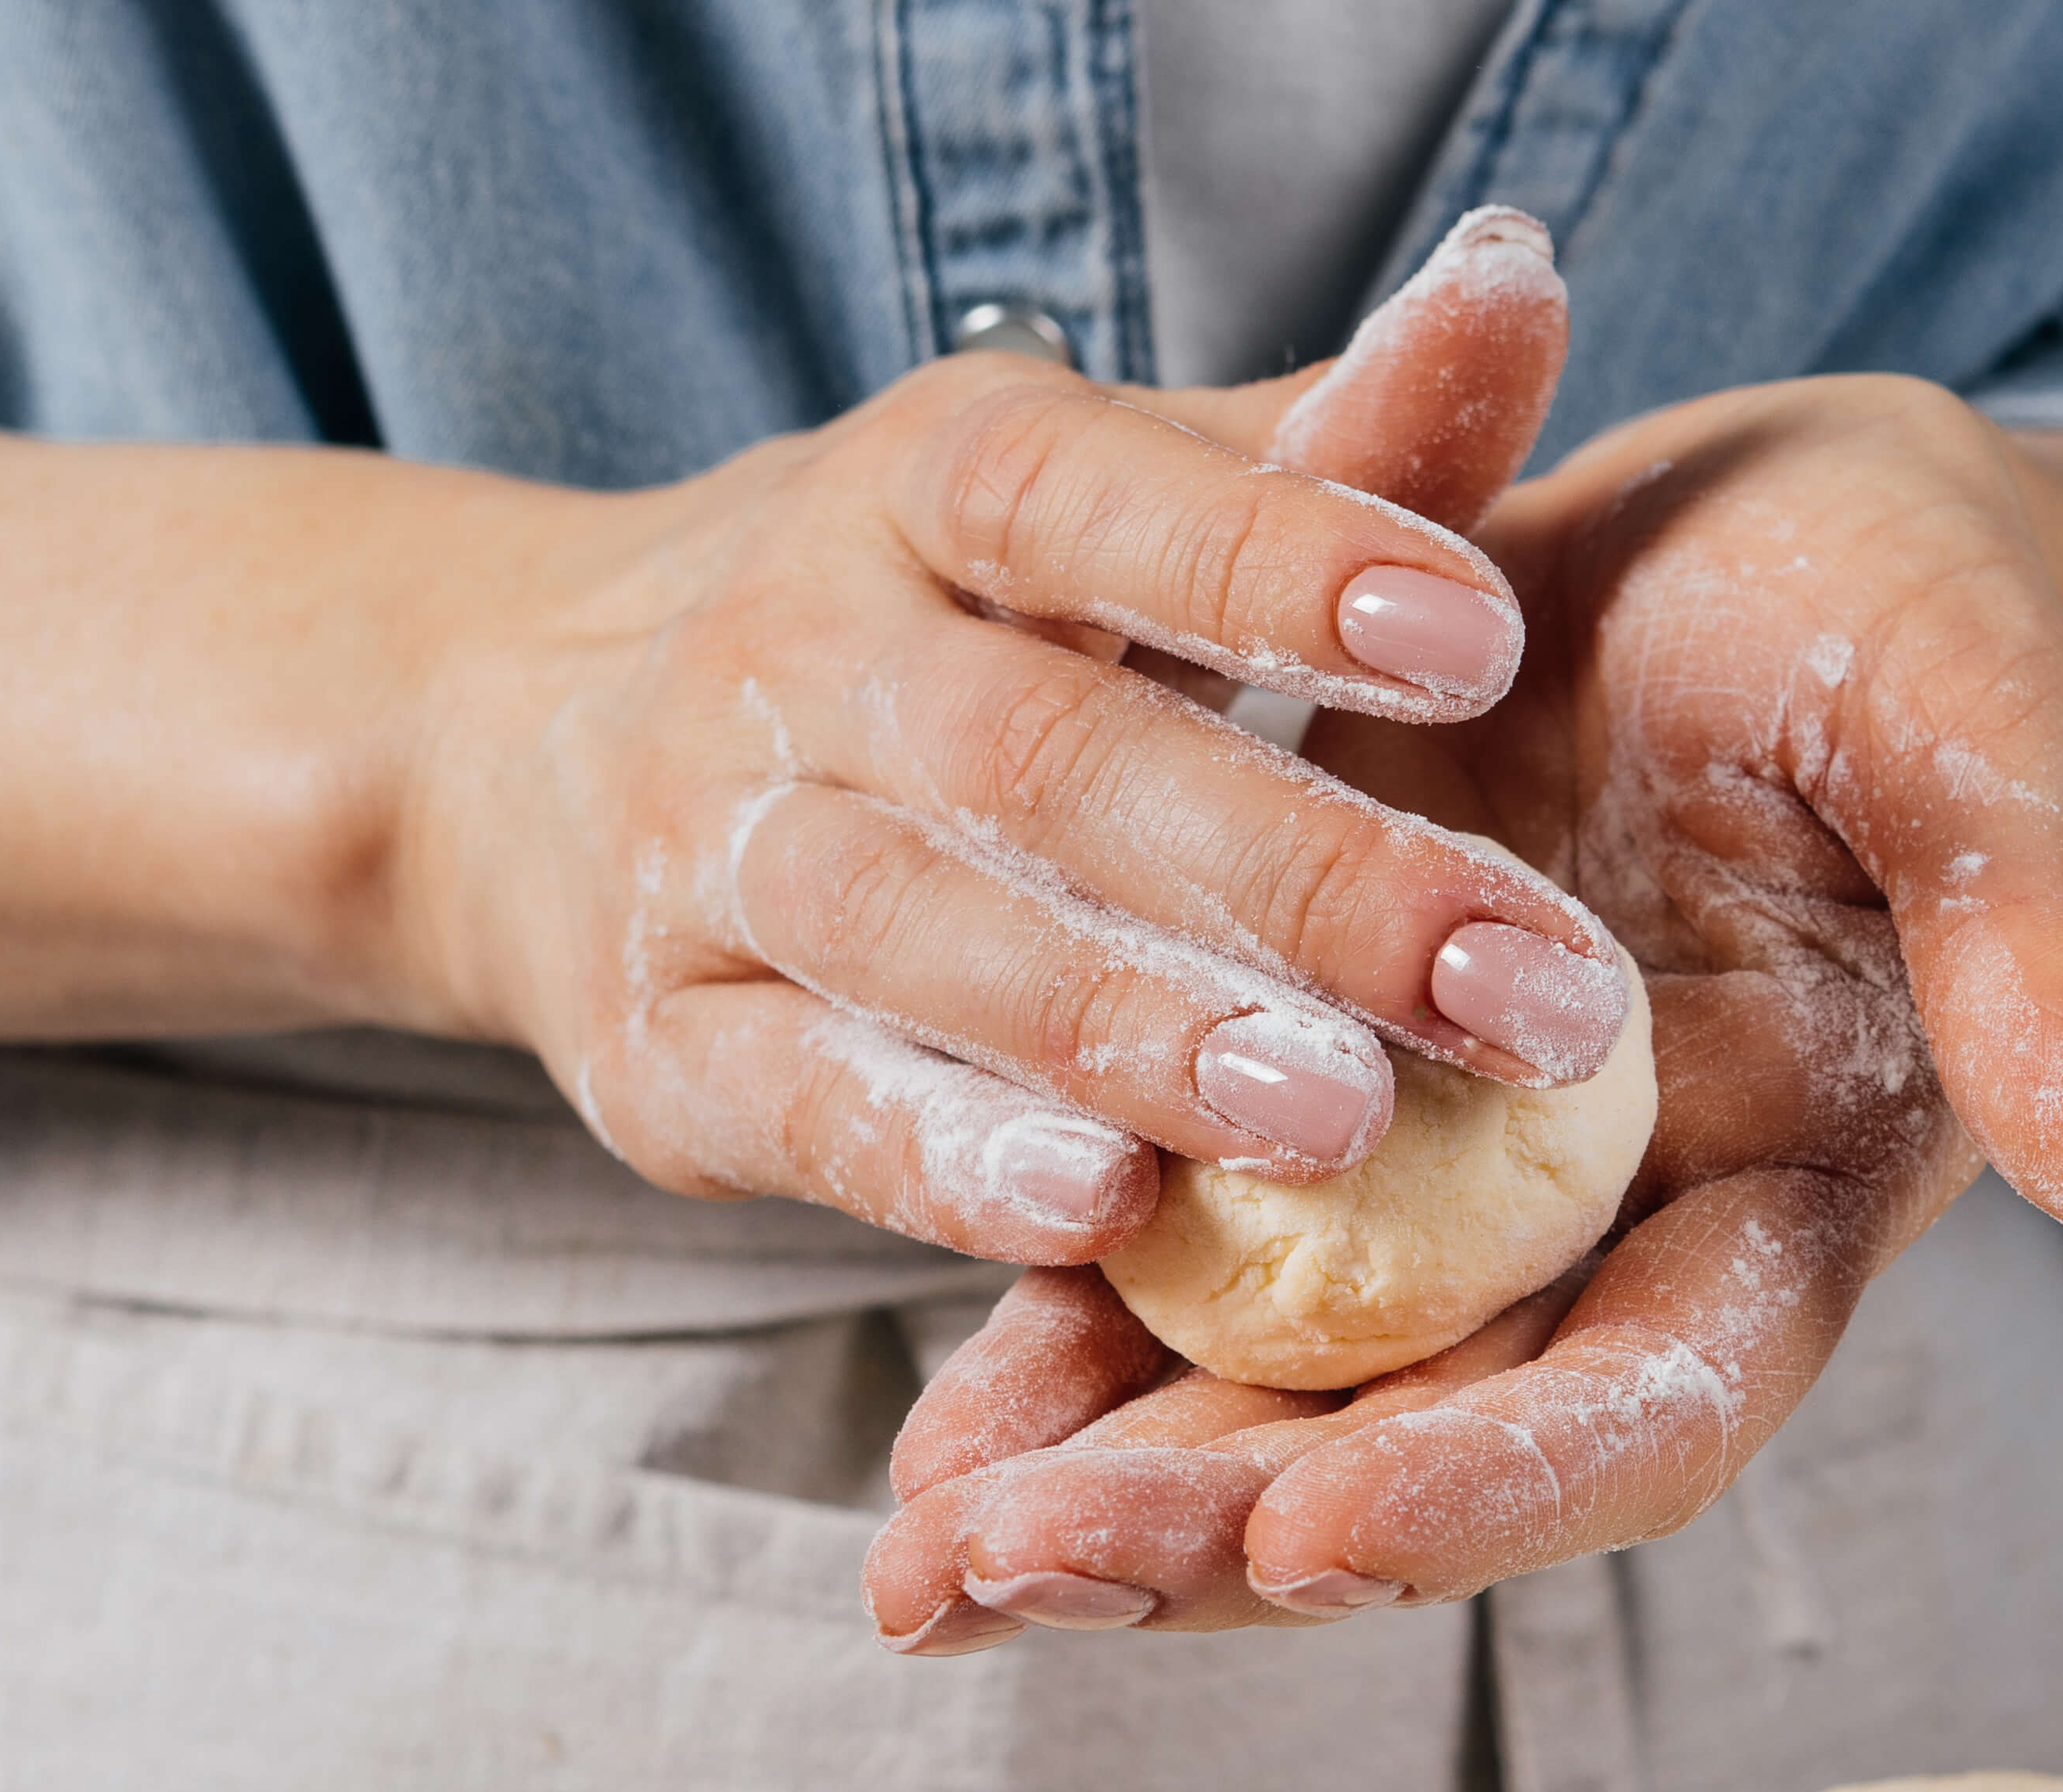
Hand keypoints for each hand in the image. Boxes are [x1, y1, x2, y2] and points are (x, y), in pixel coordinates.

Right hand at [0, 300, 1638, 1264]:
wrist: (526, 725)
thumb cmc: (898, 613)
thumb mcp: (1084, 507)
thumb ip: (1314, 441)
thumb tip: (1536, 278)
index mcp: (944, 483)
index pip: (1134, 488)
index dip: (1304, 538)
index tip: (1491, 622)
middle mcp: (811, 639)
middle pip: (1064, 758)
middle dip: (1287, 868)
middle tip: (1511, 983)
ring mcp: (707, 846)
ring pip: (917, 942)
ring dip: (1108, 1034)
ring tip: (1311, 1140)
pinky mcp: (657, 1038)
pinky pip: (795, 1109)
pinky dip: (920, 1167)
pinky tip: (1074, 1242)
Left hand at [868, 351, 2062, 1643]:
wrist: (1771, 527)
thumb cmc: (1912, 622)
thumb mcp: (1989, 749)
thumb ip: (2055, 977)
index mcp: (1783, 1204)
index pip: (1645, 1406)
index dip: (1491, 1485)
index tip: (1315, 1529)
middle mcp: (1605, 1251)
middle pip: (1415, 1456)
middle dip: (1218, 1538)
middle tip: (1021, 1579)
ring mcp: (1451, 1208)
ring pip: (1266, 1407)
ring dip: (1100, 1502)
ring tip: (922, 1578)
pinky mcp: (1313, 1121)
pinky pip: (1166, 1274)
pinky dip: (1049, 1362)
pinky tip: (923, 1463)